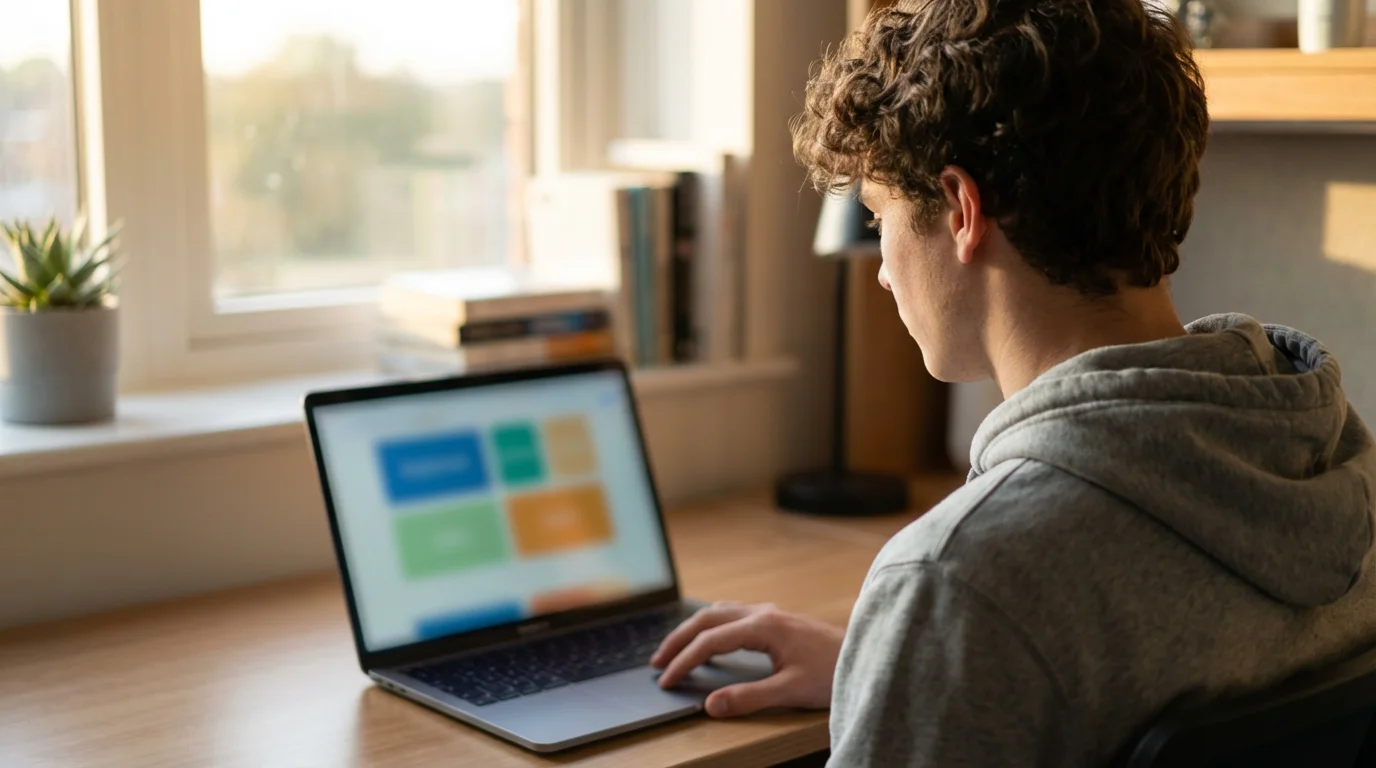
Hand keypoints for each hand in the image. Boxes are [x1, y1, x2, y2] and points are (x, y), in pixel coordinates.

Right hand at [650, 601, 844, 717]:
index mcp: (763, 626)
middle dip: (678, 639)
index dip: (684, 662)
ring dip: (693, 629)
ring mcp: (771, 612)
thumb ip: (748, 698)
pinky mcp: (777, 618)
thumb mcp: (791, 691)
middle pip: (707, 618)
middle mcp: (763, 612)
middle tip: (656, 662)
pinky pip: (733, 614)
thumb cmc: (834, 672)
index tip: (666, 681)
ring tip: (675, 650)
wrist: (868, 656)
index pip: (709, 642)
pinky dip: (711, 626)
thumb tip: (711, 704)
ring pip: (719, 612)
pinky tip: (710, 640)